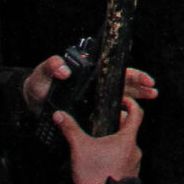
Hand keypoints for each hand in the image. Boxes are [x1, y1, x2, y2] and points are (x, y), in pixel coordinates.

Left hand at [25, 53, 156, 113]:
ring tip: (151, 98)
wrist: (31, 102)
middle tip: (152, 90)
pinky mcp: (89, 112)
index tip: (144, 79)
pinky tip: (130, 117)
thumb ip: (52, 66)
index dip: (132, 74)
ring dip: (137, 96)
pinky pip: (110, 111)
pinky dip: (123, 113)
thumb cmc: (39, 84)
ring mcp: (94, 98)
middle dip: (140, 85)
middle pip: (123, 83)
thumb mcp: (43, 73)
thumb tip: (65, 70)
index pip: (115, 71)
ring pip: (121, 96)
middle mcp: (95, 85)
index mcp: (89, 73)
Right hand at [55, 96, 145, 183]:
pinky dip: (118, 156)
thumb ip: (70, 128)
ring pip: (128, 147)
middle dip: (119, 124)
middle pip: (131, 130)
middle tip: (106, 121)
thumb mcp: (79, 147)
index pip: (136, 114)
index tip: (123, 100)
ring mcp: (135, 164)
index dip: (131, 103)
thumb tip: (60, 115)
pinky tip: (104, 160)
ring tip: (102, 142)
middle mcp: (135, 150)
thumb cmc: (93, 173)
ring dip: (118, 142)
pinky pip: (126, 161)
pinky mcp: (130, 176)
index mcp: (127, 139)